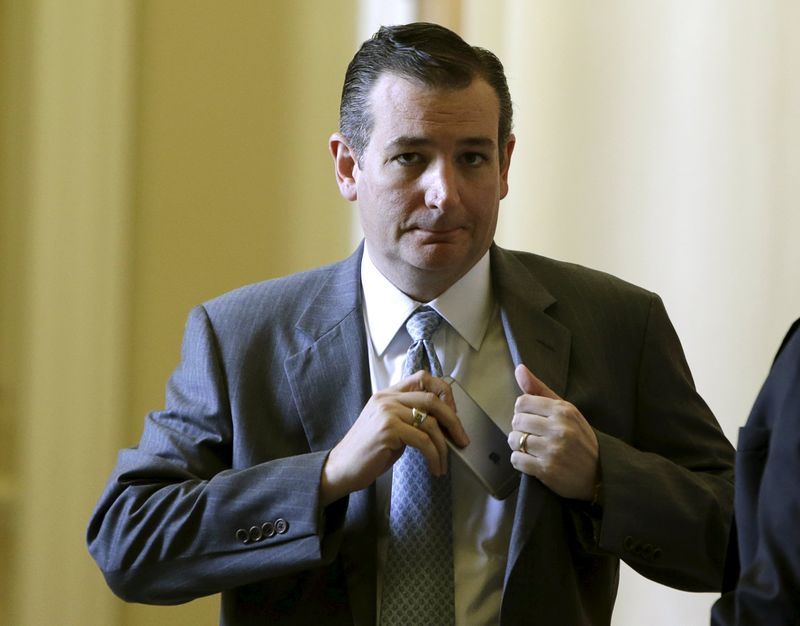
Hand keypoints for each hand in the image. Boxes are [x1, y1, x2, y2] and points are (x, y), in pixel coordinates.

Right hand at [321, 371, 469, 505]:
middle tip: (461, 439)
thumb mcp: (389, 426)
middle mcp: (387, 398)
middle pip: (432, 399)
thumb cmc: (367, 451)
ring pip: (430, 422)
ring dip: (443, 446)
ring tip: (444, 462)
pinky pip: (424, 440)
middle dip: (453, 421)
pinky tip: (434, 467)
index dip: (443, 392)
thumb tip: (440, 423)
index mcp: (387, 393)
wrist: (341, 468)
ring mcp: (387, 412)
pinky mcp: (388, 430)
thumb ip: (409, 417)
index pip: (422, 377)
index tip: (452, 413)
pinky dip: (434, 456)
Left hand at [508, 364, 598, 500]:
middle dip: (519, 429)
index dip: (522, 411)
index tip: (531, 419)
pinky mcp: (547, 470)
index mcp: (564, 410)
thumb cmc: (580, 439)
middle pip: (517, 421)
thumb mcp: (567, 411)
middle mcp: (559, 428)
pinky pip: (516, 459)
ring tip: (530, 448)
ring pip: (514, 440)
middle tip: (531, 435)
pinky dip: (519, 460)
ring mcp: (553, 450)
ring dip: (518, 445)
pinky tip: (531, 461)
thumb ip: (540, 390)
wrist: (600, 474)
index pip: (522, 402)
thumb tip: (519, 368)